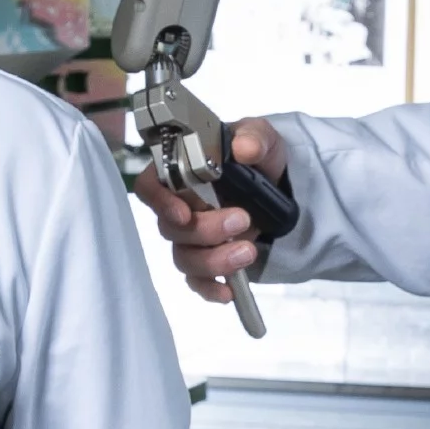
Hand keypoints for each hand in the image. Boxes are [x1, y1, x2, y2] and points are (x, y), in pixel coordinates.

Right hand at [130, 118, 285, 304]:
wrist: (279, 187)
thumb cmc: (257, 157)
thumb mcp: (261, 139)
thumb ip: (255, 137)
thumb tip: (245, 147)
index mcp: (180, 172)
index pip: (150, 187)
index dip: (160, 202)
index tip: (184, 212)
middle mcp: (179, 207)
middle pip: (171, 229)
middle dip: (206, 230)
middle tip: (243, 220)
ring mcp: (192, 239)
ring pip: (185, 259)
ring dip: (215, 260)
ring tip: (249, 250)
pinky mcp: (208, 262)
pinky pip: (198, 283)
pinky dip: (212, 289)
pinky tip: (230, 291)